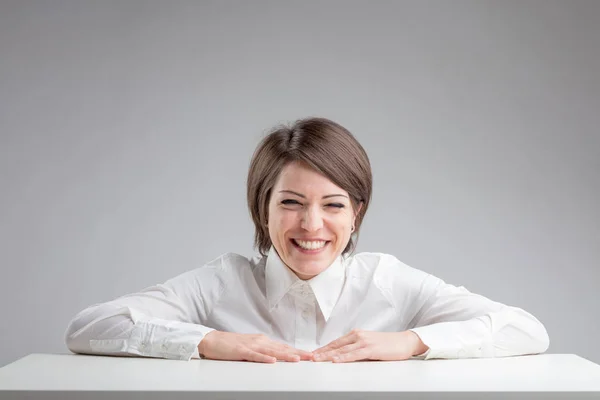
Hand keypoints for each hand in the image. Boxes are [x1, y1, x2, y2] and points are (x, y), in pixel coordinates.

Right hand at [198, 331, 312, 362]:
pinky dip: (264, 358)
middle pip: (282, 348)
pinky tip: (272, 361)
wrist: (212, 340)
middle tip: (312, 357)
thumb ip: (263, 352)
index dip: (298, 351)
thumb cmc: (230, 345)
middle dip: (298, 353)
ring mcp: (251, 346)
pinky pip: (254, 356)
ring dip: (285, 355)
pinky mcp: (241, 351)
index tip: (310, 355)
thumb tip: (276, 358)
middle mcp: (260, 341)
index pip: (284, 347)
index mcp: (263, 341)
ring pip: (271, 352)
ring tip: (298, 359)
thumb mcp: (250, 348)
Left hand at [312, 329, 428, 362]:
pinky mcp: (371, 349)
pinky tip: (336, 360)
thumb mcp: (369, 344)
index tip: (313, 354)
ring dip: (328, 355)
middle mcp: (358, 336)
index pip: (336, 342)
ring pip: (342, 350)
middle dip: (321, 352)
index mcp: (356, 334)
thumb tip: (344, 355)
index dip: (323, 348)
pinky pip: (354, 354)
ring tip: (317, 359)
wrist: (404, 342)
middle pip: (336, 345)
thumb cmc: (388, 345)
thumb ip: (356, 348)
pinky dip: (343, 358)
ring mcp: (364, 341)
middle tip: (309, 358)